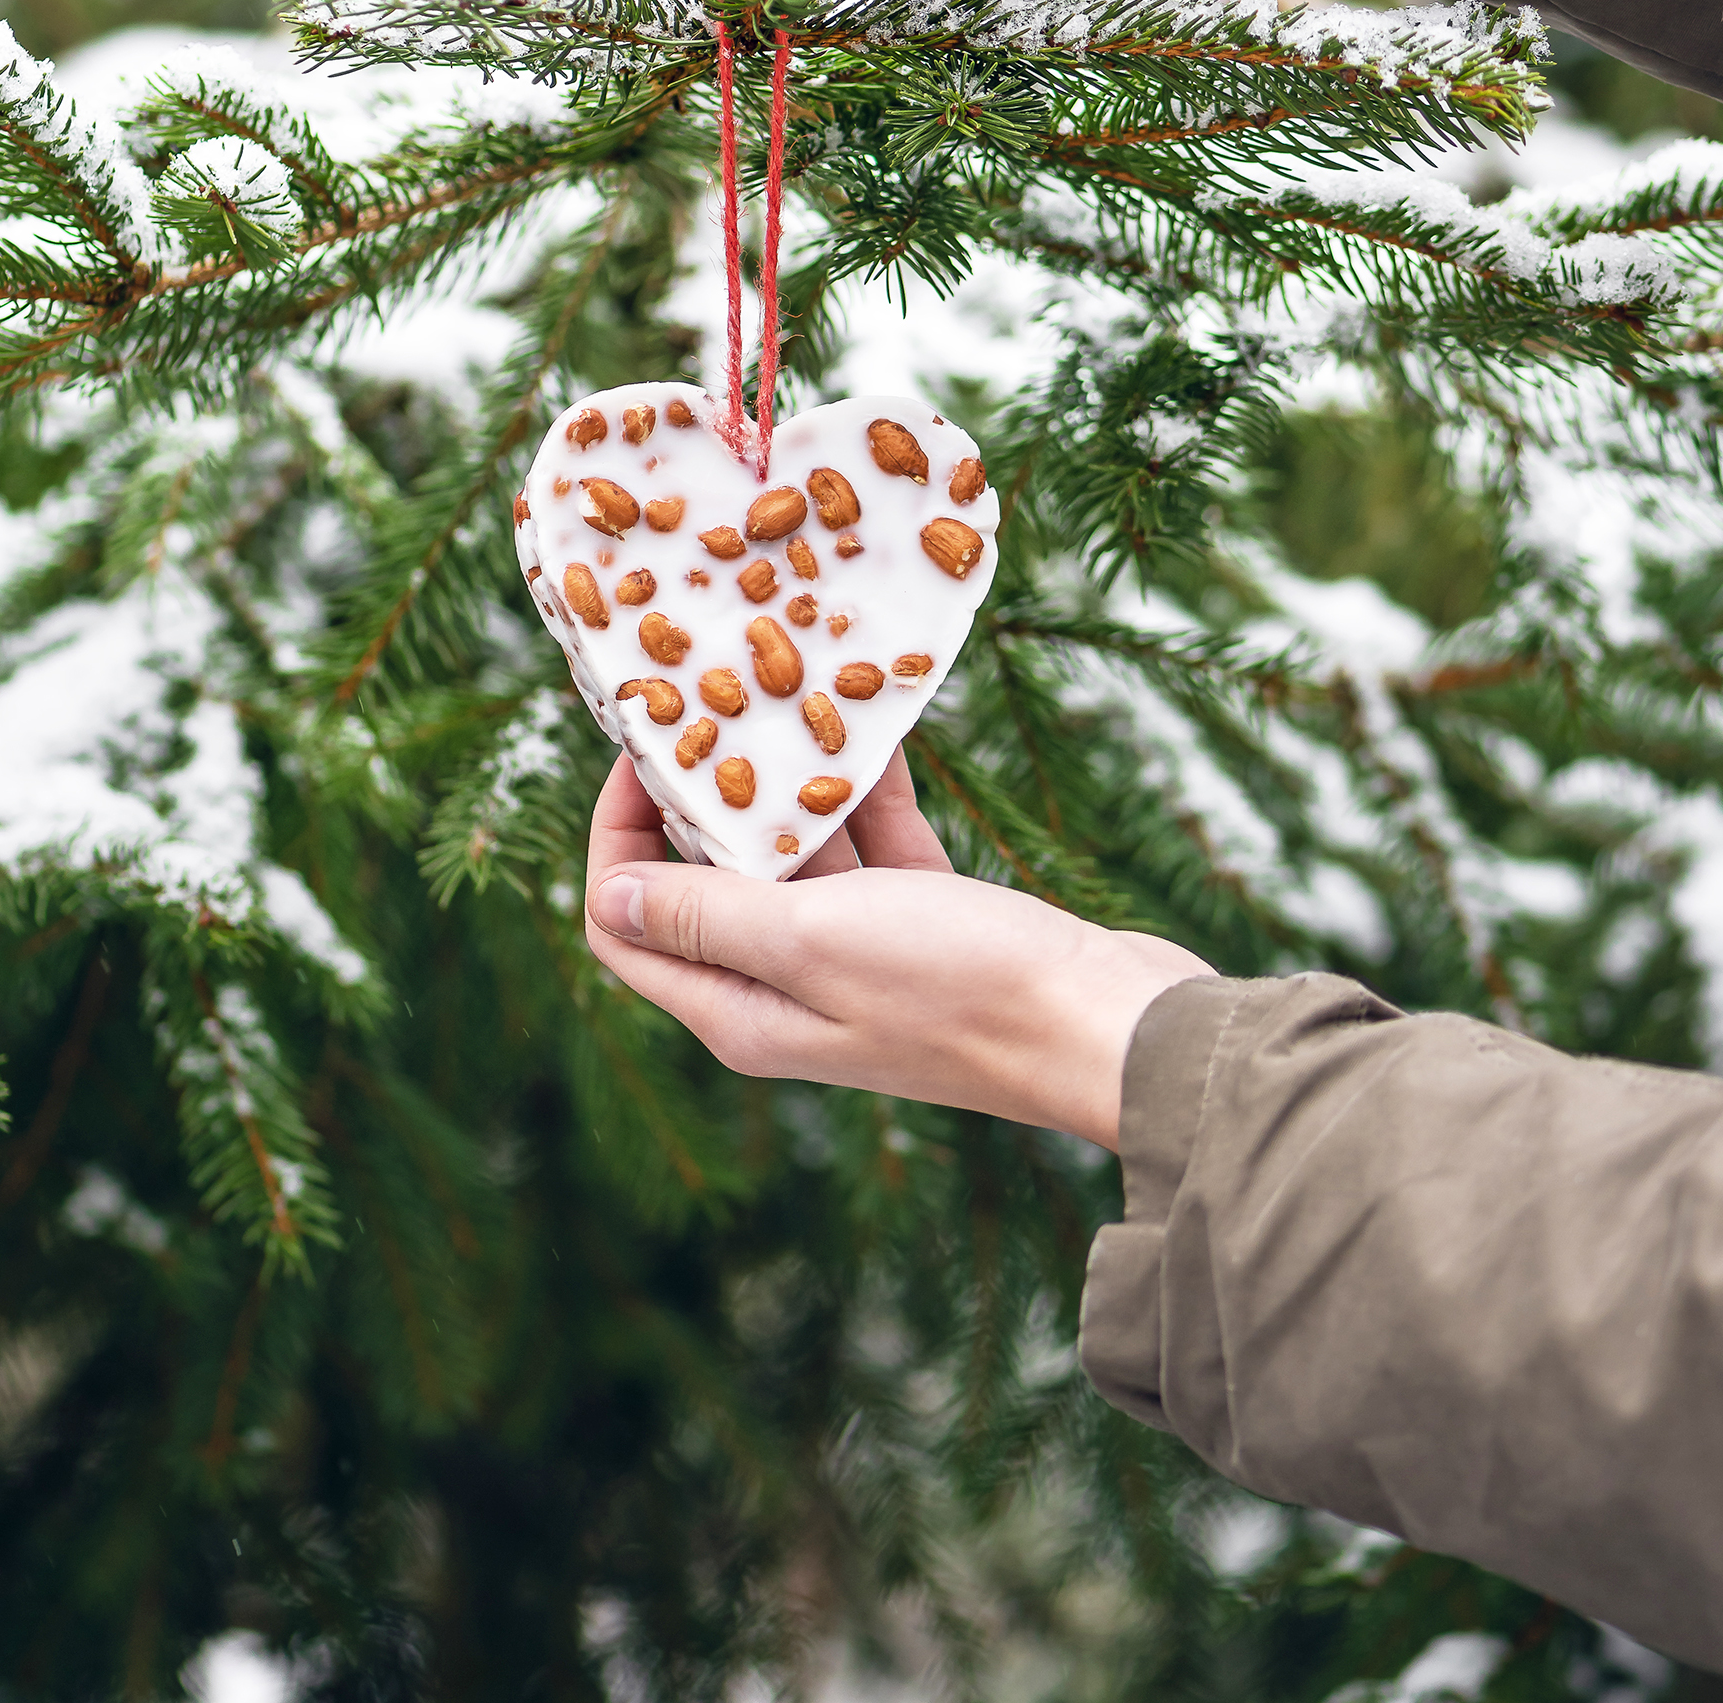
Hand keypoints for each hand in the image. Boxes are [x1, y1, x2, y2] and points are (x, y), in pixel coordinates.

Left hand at [583, 747, 1213, 1149]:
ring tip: (782, 695)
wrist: (1115, 1027)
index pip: (629, 926)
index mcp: (742, 1012)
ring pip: (793, 858)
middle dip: (699, 796)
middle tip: (708, 703)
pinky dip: (866, 794)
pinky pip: (874, 849)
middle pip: (705, 883)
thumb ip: (710, 914)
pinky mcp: (927, 929)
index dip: (618, 840)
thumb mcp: (814, 939)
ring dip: (787, 785)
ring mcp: (859, 960)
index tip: (644, 754)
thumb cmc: (962, 987)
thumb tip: (607, 894)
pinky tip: (874, 726)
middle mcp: (788, 991)